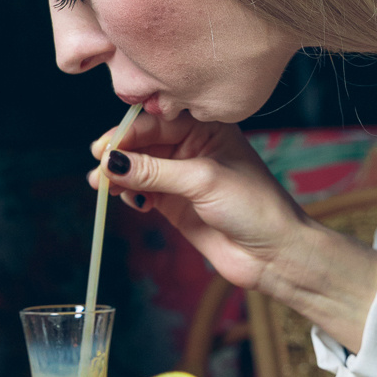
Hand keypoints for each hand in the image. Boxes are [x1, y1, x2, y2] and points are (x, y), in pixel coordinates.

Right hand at [90, 112, 376, 350]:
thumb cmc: (254, 207)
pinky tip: (132, 200)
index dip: (127, 133)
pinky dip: (130, 193)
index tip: (105, 148)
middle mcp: (192, 147)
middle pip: (142, 143)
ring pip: (138, 168)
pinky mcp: (176, 204)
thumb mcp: (203, 181)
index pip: (155, 121)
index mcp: (206, 128)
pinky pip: (143, 191)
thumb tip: (112, 161)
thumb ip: (155, 171)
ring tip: (104, 188)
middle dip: (119, 154)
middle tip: (100, 169)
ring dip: (119, 176)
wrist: (275, 254)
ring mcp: (183, 176)